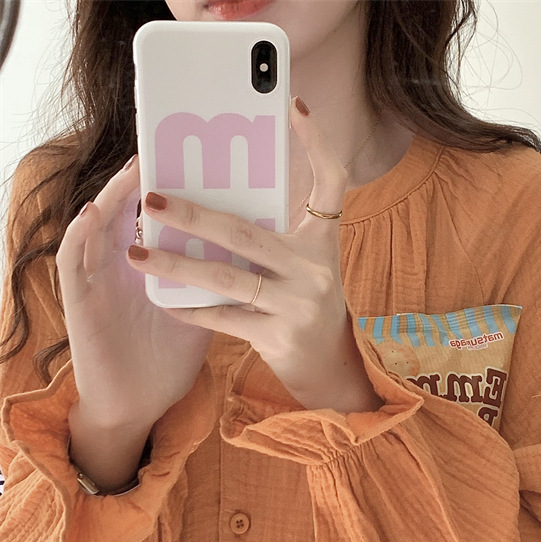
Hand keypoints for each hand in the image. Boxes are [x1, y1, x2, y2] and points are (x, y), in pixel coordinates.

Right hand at [56, 155, 212, 478]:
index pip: (159, 216)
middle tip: (166, 144)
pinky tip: (94, 214)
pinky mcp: (79, 303)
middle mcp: (122, 265)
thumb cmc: (167, 356)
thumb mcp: (198, 309)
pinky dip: (81, 235)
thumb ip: (218, 279)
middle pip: (131, 212)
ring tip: (135, 167)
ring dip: (114, 195)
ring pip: (99, 226)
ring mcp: (98, 281)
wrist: (139, 402)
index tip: (197, 155)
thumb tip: (260, 249)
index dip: (172, 183)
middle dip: (148, 179)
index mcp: (153, 266)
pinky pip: (74, 262)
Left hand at [127, 98, 379, 413]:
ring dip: (176, 266)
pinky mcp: (278, 336)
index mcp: (323, 241)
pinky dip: (191, 308)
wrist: (329, 363)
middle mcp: (314, 270)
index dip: (317, 144)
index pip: (331, 182)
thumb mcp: (304, 262)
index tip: (293, 106)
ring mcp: (297, 304)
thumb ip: (274, 232)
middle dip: (193, 216)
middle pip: (248, 233)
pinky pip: (224, 318)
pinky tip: (163, 300)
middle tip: (151, 198)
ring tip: (137, 252)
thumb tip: (215, 195)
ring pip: (227, 278)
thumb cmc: (305, 302)